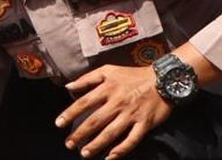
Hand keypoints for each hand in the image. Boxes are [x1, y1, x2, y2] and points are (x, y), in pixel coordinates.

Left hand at [55, 64, 171, 158]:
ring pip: (111, 132)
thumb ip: (87, 78)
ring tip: (84, 153)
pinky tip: (110, 157)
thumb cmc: (132, 75)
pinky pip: (132, 140)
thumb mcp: (108, 70)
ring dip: (96, 144)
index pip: (84, 102)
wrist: (162, 79)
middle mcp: (118, 102)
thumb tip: (68, 87)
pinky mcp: (144, 124)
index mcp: (108, 88)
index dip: (70, 113)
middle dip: (80, 134)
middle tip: (69, 144)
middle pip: (95, 120)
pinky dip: (121, 150)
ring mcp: (132, 114)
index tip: (59, 124)